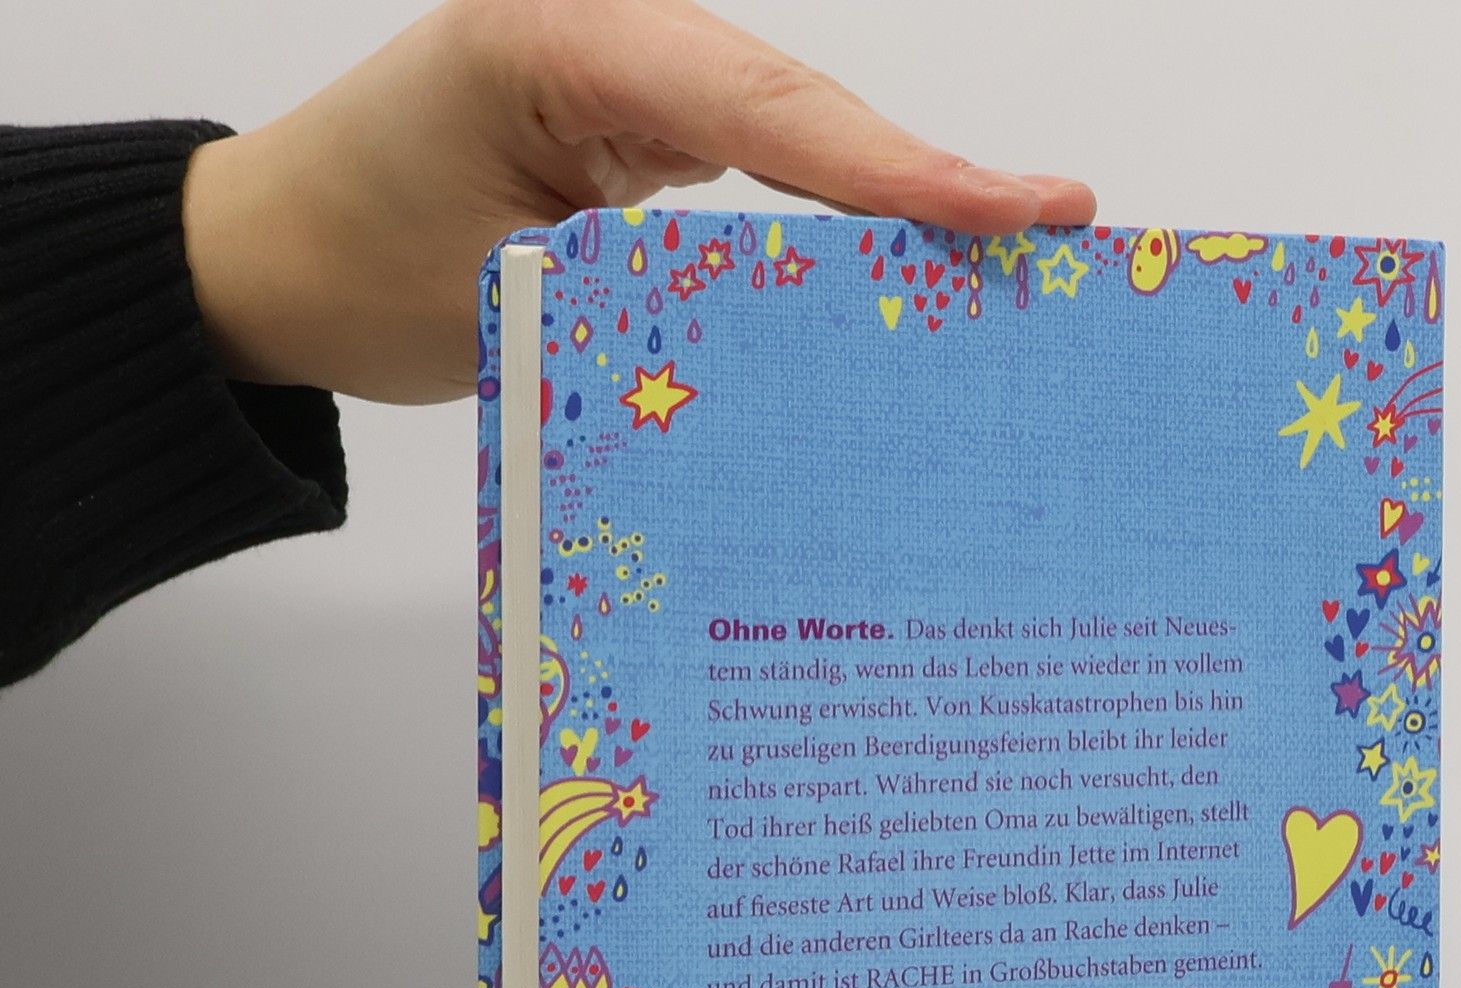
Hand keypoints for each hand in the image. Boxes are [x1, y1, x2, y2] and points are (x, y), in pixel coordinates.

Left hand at [182, 0, 1096, 403]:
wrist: (279, 255)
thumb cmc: (356, 264)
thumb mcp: (505, 297)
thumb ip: (654, 301)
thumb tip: (801, 358)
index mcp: (565, 37)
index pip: (763, 106)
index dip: (895, 167)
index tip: (1010, 211)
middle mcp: (613, 33)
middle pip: (804, 102)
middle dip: (927, 177)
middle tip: (1058, 227)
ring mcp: (632, 74)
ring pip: (796, 128)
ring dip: (896, 195)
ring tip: (1015, 244)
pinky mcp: (640, 124)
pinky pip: (761, 161)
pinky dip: (836, 212)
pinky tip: (911, 256)